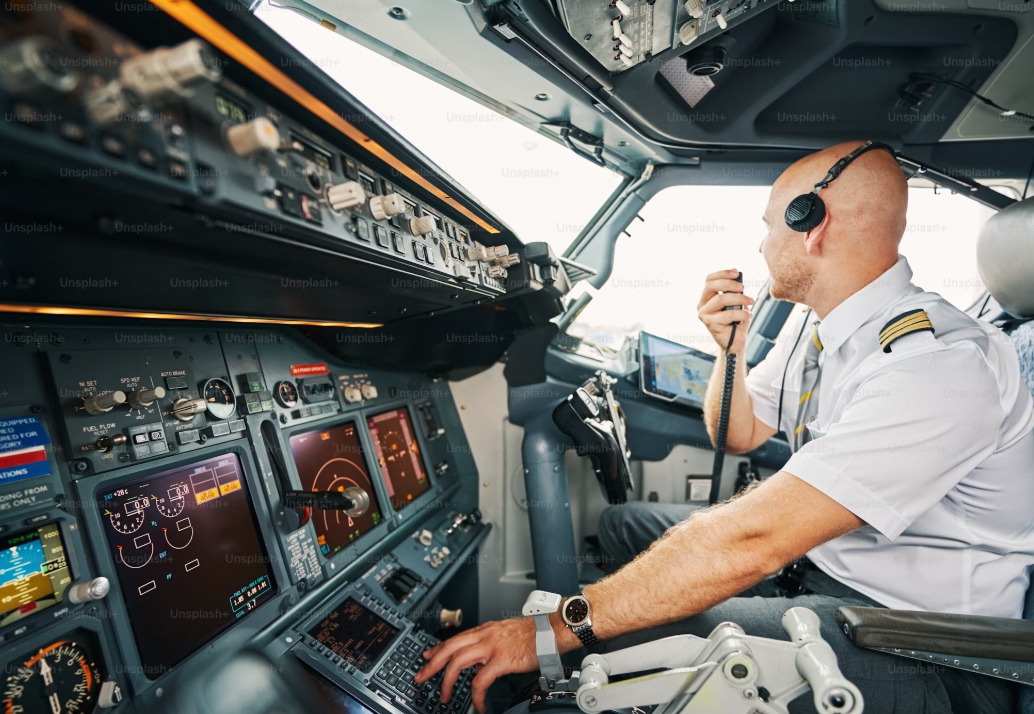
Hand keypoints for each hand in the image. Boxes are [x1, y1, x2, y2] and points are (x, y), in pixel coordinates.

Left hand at [414, 617, 538, 712]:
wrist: (553, 630)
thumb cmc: (535, 633)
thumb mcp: (507, 634)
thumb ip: (492, 644)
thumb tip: (482, 659)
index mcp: (485, 630)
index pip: (455, 638)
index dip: (437, 648)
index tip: (426, 656)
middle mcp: (484, 636)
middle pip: (449, 648)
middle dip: (431, 664)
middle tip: (420, 676)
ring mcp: (491, 647)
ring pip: (457, 662)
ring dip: (446, 681)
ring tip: (443, 696)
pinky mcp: (501, 661)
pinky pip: (480, 681)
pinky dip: (476, 696)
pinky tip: (479, 705)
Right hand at [698, 269, 753, 353]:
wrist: (735, 342)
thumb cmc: (736, 321)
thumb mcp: (737, 303)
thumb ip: (735, 292)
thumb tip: (739, 281)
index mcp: (707, 298)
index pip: (709, 280)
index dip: (722, 273)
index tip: (736, 272)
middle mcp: (702, 305)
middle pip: (711, 286)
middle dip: (729, 284)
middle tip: (743, 287)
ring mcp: (704, 315)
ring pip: (721, 299)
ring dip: (739, 298)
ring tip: (750, 301)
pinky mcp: (710, 324)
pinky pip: (728, 314)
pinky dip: (742, 313)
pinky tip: (748, 315)